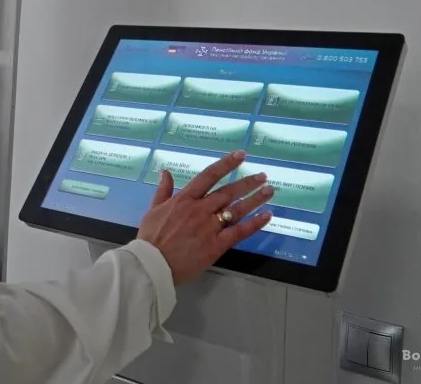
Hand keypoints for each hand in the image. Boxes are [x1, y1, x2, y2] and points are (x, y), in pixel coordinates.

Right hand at [136, 150, 273, 284]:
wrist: (153, 264)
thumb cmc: (151, 237)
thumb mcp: (153, 209)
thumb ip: (163, 190)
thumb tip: (166, 171)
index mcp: (184, 199)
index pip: (209, 176)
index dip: (226, 164)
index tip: (241, 155)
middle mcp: (200, 209)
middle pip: (227, 192)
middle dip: (247, 183)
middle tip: (263, 176)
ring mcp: (209, 227)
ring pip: (236, 210)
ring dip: (254, 199)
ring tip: (269, 191)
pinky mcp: (216, 245)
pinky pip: (239, 232)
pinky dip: (254, 223)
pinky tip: (267, 216)